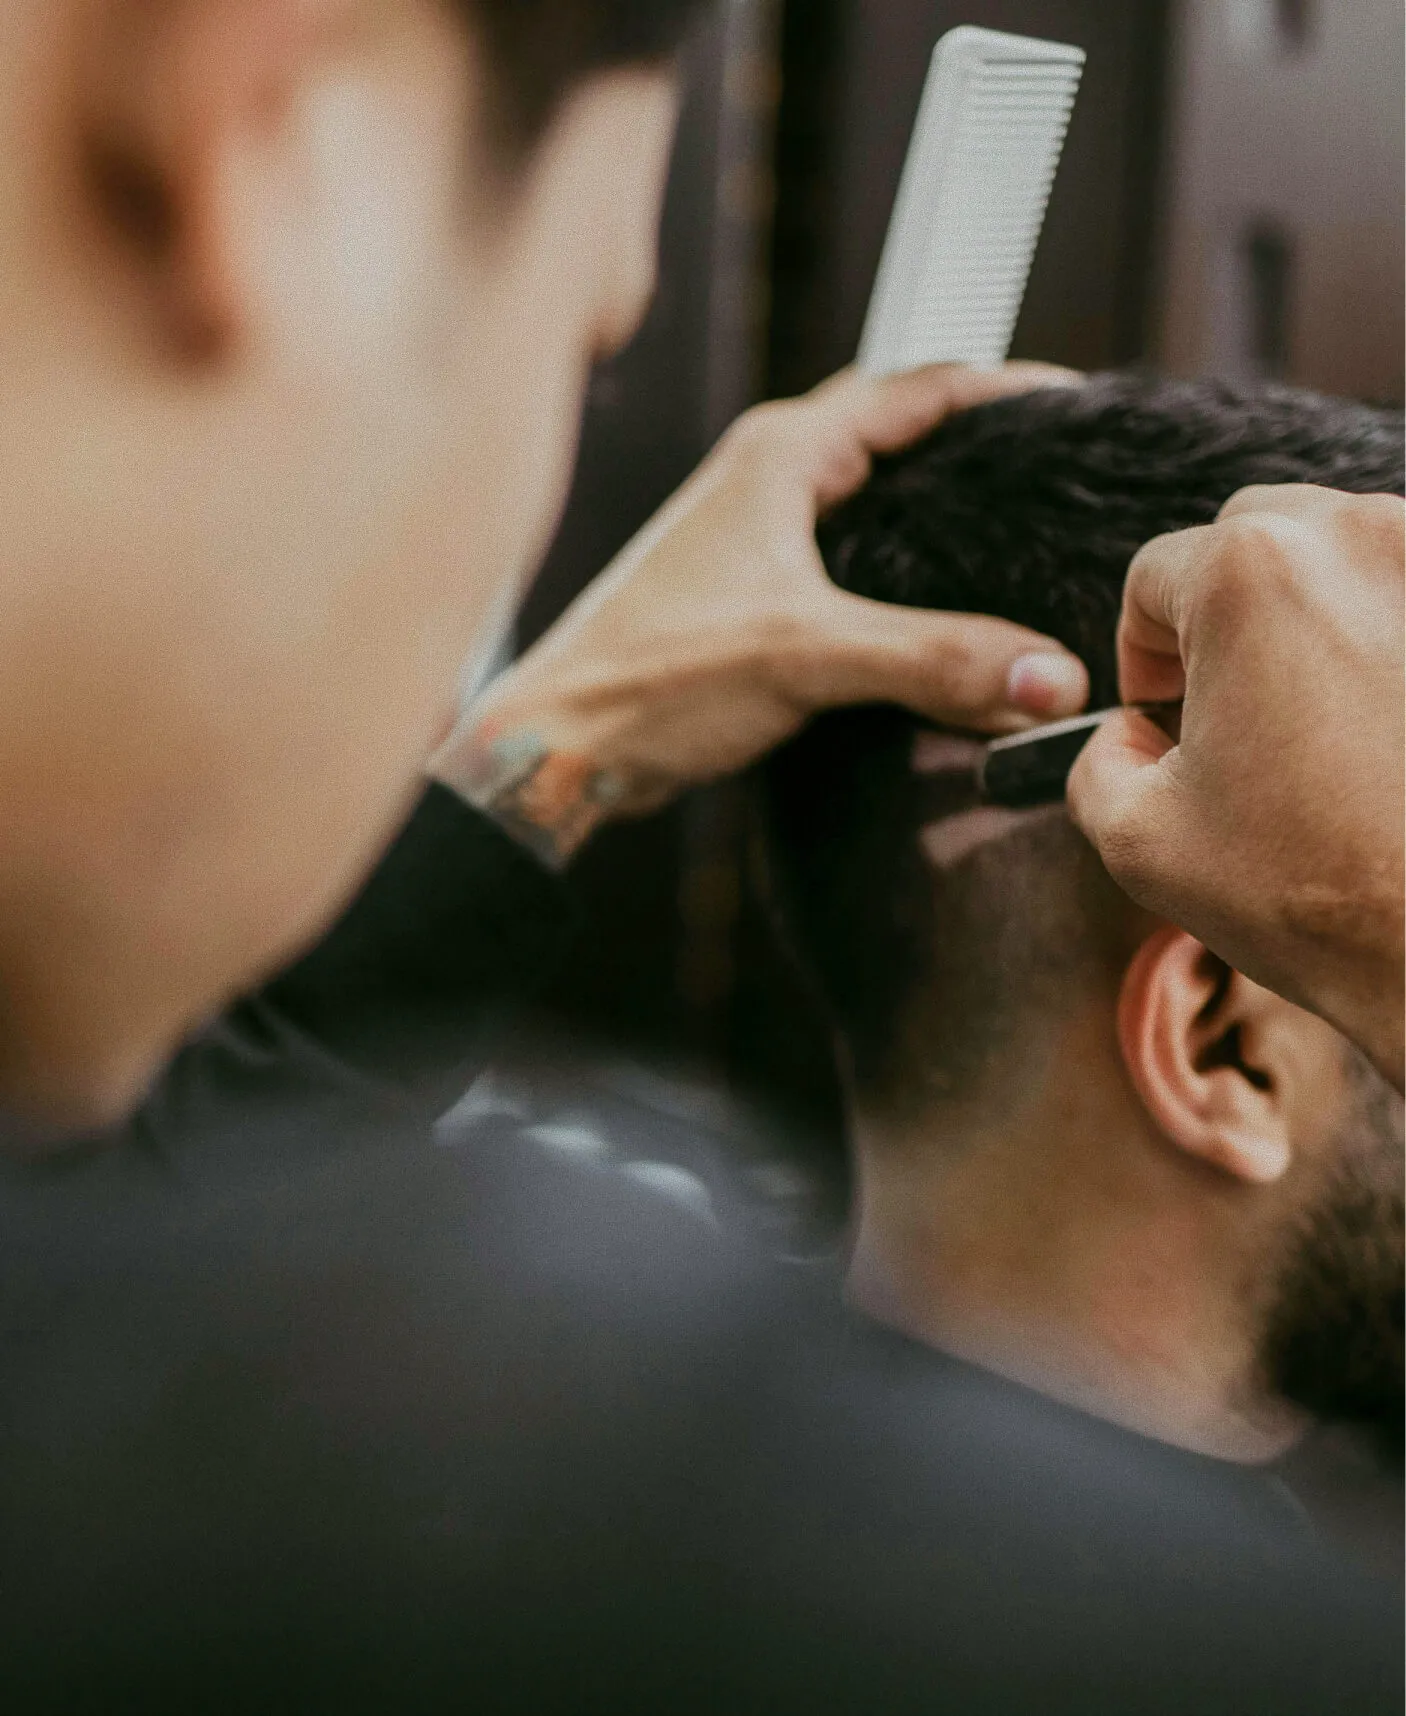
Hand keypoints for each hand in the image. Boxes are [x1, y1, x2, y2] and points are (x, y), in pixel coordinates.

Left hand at [433, 362, 1086, 865]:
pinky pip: (845, 554)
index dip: (1004, 390)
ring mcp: (754, 533)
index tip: (1078, 409)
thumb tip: (1049, 678)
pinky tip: (936, 607)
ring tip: (1015, 530)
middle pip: (896, 430)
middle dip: (977, 441)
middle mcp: (766, 477)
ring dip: (935, 504)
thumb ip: (933, 659)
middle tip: (1058, 471)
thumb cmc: (652, 679)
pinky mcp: (748, 591)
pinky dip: (898, 564)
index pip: (917, 388)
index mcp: (781, 454)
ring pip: (868, 494)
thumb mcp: (806, 656)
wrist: (562, 745)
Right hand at [1068, 485, 1404, 1089]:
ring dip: (1316, 626)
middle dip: (1225, 620)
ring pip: (1346, 561)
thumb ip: (1098, 763)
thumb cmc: (1318, 897)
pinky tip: (1389, 734)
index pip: (1152, 578)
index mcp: (1249, 573)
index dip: (1140, 656)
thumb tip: (1126, 739)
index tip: (1162, 716)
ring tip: (1321, 732)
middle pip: (1253, 541)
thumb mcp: (1140, 840)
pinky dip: (1392, 649)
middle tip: (1234, 717)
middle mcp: (1360, 538)